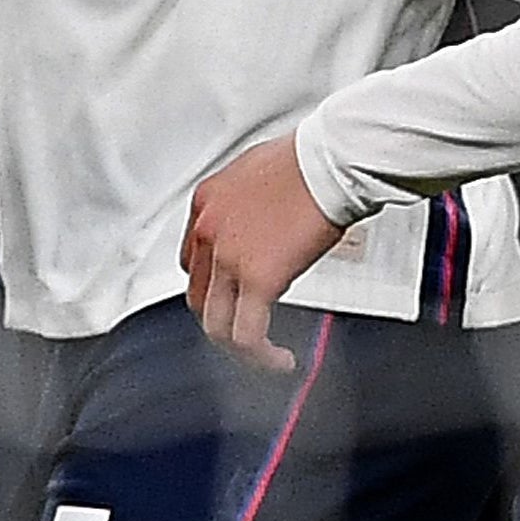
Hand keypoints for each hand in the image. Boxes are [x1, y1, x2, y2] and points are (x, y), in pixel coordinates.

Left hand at [180, 134, 347, 373]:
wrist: (328, 162)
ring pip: (216, 323)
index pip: (190, 260)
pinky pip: (247, 335)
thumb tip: (256, 227)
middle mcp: (207, 230)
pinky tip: (280, 359)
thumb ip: (245, 206)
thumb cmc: (305, 161)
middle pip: (197, 295)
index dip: (211, 286)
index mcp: (205, 203)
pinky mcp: (257, 279)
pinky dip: (261, 356)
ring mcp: (228, 257)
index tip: (231, 297)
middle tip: (246, 330)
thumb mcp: (254, 174)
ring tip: (262, 355)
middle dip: (221, 319)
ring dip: (237, 346)